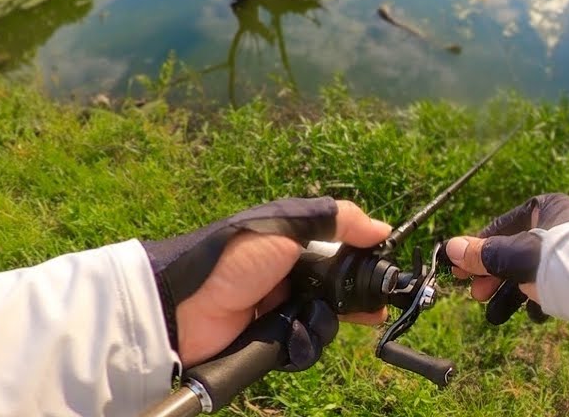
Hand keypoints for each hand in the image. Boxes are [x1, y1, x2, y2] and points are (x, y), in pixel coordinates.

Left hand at [144, 198, 390, 367]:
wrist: (184, 306)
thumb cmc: (234, 256)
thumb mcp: (287, 224)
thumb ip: (336, 220)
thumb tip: (382, 229)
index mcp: (295, 244)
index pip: (342, 255)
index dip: (364, 267)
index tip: (383, 278)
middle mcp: (291, 276)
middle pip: (338, 295)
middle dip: (353, 306)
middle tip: (370, 314)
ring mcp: (281, 310)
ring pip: (323, 324)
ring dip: (319, 326)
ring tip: (302, 322)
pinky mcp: (271, 341)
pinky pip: (302, 348)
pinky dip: (301, 345)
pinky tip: (289, 338)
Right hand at [445, 193, 568, 323]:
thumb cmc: (561, 261)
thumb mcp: (515, 256)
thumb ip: (484, 254)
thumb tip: (450, 248)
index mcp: (545, 207)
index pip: (501, 226)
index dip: (476, 250)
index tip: (459, 271)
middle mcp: (560, 224)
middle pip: (515, 251)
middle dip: (493, 277)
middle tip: (477, 295)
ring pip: (531, 271)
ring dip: (510, 294)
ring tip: (495, 317)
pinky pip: (554, 285)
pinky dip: (539, 299)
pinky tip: (533, 315)